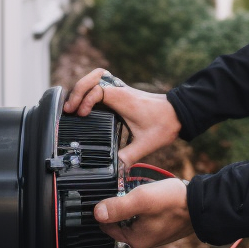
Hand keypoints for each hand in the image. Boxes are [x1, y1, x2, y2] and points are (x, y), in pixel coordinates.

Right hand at [63, 68, 181, 164]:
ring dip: (83, 86)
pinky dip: (91, 88)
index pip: (98, 90)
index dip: (85, 100)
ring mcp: (121, 90)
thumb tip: (114, 171)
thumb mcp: (146, 144)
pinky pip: (102, 82)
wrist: (180, 112)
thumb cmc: (164, 124)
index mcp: (124, 99)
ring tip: (73, 103)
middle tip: (68, 109)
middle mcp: (121, 91)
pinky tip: (86, 103)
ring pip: (97, 76)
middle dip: (77, 90)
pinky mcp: (122, 92)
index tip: (80, 114)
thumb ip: (128, 157)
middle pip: (93, 77)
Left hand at [96, 178, 193, 247]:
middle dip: (121, 206)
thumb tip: (97, 213)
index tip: (110, 194)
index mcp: (135, 240)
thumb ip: (117, 207)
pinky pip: (145, 216)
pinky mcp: (161, 227)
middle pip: (119, 221)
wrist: (202, 203)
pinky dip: (145, 206)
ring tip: (144, 192)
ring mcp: (153, 235)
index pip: (106, 225)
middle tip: (129, 191)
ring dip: (134, 204)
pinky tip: (153, 197)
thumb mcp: (141, 199)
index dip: (105, 209)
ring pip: (132, 217)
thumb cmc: (173, 202)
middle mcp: (142, 241)